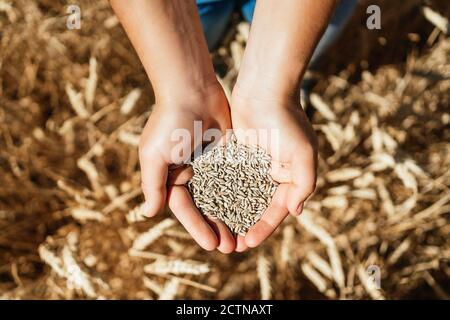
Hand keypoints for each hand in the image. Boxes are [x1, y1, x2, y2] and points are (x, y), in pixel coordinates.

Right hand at [139, 83, 236, 252]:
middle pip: (206, 209)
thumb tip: (148, 214)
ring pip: (224, 198)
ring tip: (244, 237)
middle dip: (217, 228)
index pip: (185, 209)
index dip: (198, 228)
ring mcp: (211, 165)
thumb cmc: (169, 121)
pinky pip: (238, 179)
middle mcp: (191, 174)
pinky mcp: (228, 155)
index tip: (212, 244)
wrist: (192, 88)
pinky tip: (255, 211)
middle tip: (232, 247)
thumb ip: (152, 185)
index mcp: (172, 177)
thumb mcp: (154, 155)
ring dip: (232, 218)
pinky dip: (244, 195)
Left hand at [230, 92, 317, 250]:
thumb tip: (296, 212)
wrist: (264, 90)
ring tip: (219, 233)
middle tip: (232, 246)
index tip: (249, 243)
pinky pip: (227, 180)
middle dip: (246, 227)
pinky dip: (220, 194)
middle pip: (257, 208)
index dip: (264, 228)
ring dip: (231, 216)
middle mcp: (271, 174)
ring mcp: (253, 165)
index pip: (277, 210)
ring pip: (240, 197)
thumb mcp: (304, 154)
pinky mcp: (235, 156)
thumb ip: (304, 184)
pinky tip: (208, 208)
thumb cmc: (287, 121)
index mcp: (290, 176)